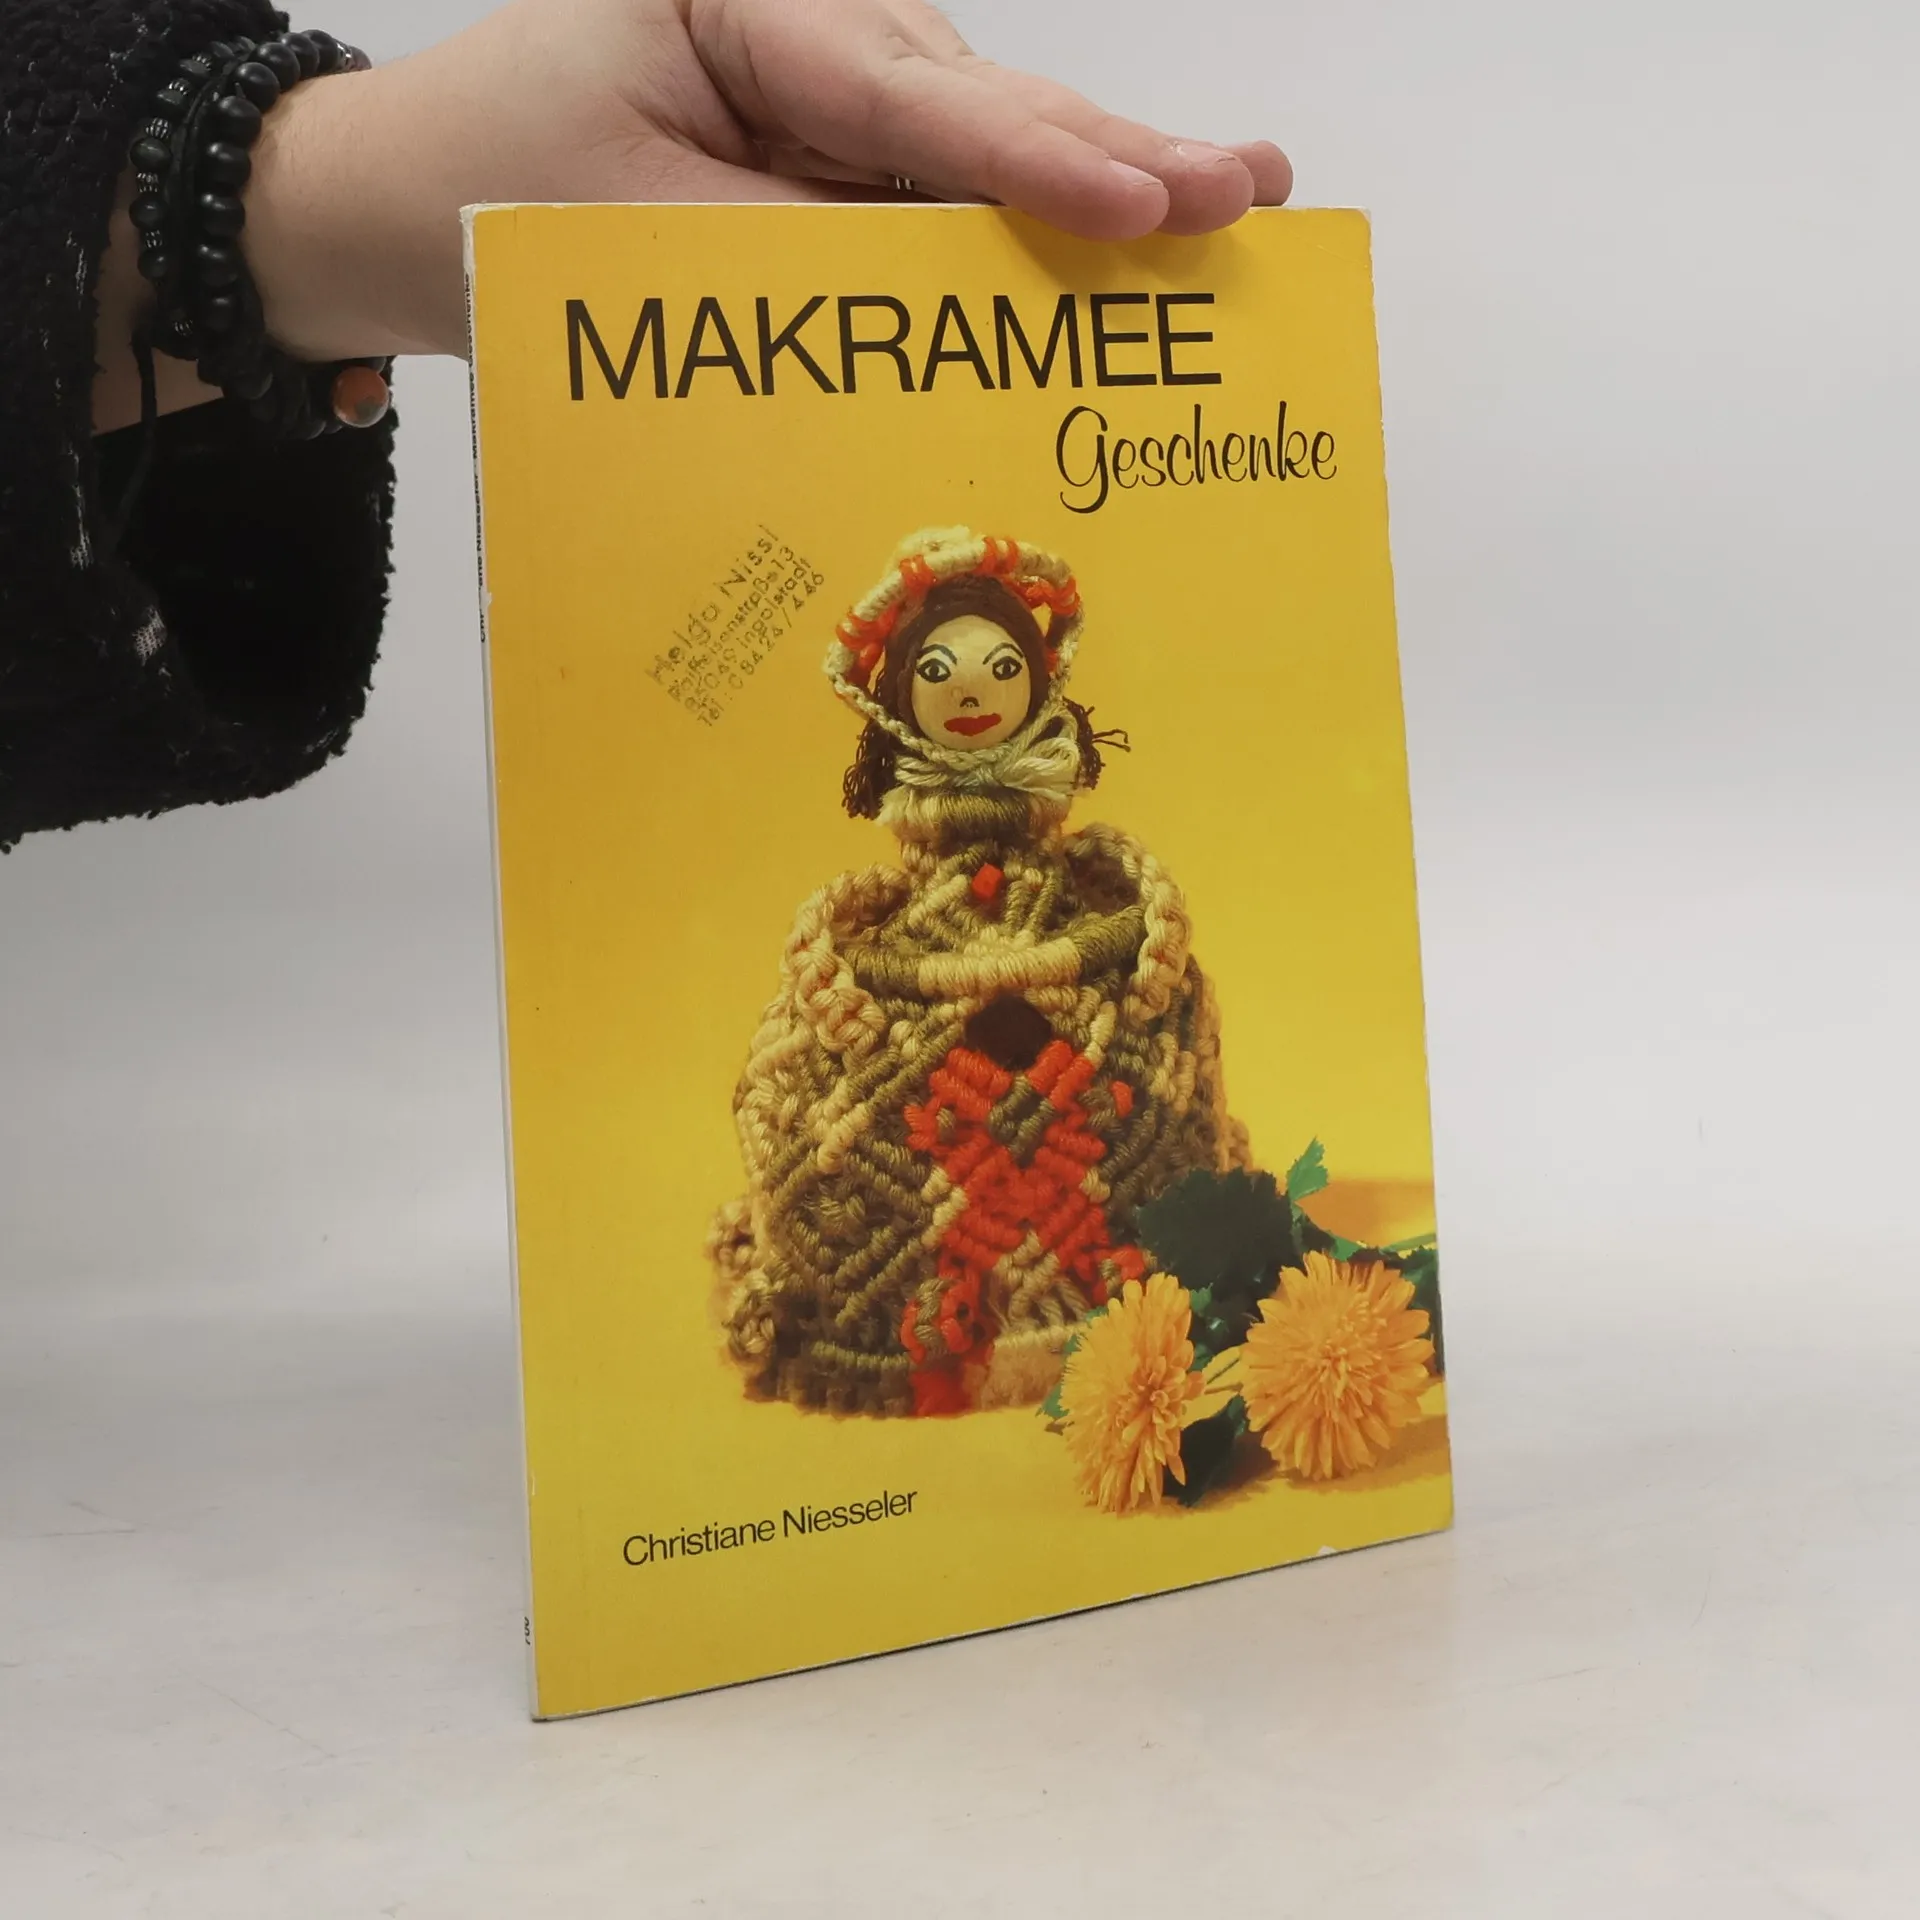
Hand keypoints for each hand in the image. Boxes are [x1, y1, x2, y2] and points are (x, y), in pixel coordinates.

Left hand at [95, 0, 1290, 425]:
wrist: (402, 196)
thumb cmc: (494, 191)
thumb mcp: (632, 238)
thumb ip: (796, 265)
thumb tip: (953, 309)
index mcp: (747, 4)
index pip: (909, 100)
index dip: (1037, 164)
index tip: (1145, 207)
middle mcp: (811, 24)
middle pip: (980, 106)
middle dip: (1117, 160)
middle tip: (1250, 190)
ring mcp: (832, 82)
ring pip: (982, 147)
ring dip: (1098, 193)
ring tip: (1225, 209)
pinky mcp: (835, 145)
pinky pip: (941, 192)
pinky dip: (1025, 233)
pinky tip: (1132, 241)